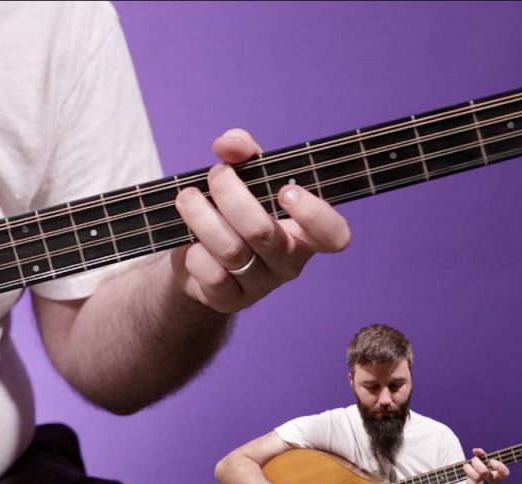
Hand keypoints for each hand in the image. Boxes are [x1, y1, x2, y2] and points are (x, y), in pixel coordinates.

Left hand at [171, 129, 350, 313]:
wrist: (197, 255)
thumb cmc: (232, 210)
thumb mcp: (242, 174)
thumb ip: (242, 150)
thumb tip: (228, 145)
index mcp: (305, 231)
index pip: (334, 235)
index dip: (315, 214)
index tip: (286, 190)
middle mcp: (289, 262)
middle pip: (263, 231)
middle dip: (232, 196)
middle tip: (215, 174)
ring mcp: (261, 285)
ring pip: (231, 251)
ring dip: (202, 217)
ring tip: (187, 197)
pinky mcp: (231, 300)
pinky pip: (212, 275)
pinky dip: (194, 253)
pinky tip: (190, 242)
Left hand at [463, 448, 508, 483]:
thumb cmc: (479, 473)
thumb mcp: (482, 463)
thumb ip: (481, 455)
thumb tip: (476, 450)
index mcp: (498, 475)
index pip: (504, 472)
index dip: (499, 466)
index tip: (491, 460)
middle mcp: (495, 483)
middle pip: (485, 472)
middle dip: (476, 463)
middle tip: (473, 460)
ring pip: (476, 478)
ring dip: (469, 470)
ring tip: (467, 467)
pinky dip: (468, 480)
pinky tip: (469, 479)